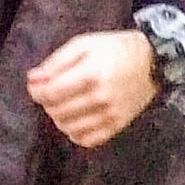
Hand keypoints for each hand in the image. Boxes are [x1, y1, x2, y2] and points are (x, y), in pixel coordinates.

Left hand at [26, 27, 158, 147]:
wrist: (152, 61)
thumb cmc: (116, 49)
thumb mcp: (84, 44)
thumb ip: (56, 62)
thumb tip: (32, 79)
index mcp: (91, 74)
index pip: (51, 94)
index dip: (37, 91)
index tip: (36, 85)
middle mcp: (101, 98)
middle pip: (57, 112)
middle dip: (48, 103)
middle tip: (53, 92)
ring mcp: (110, 115)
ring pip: (69, 129)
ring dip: (59, 118)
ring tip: (65, 105)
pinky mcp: (118, 126)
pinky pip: (87, 140)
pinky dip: (75, 133)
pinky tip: (77, 119)